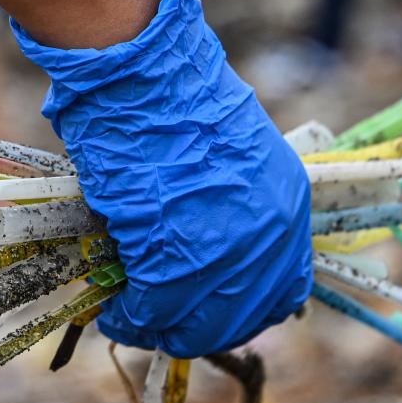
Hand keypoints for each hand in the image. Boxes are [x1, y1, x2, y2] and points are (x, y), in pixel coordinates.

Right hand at [14, 0, 313, 358]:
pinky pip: (153, 309)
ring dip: (157, 327)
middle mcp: (269, 237)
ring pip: (194, 322)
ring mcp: (226, 251)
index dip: (239, 312)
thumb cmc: (174, 100)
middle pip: (237, 318)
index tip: (204, 312)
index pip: (282, 293)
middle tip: (157, 324)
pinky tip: (114, 311)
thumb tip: (202, 255)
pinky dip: (130, 317)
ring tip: (128, 318)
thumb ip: (230, 209)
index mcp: (286, 208)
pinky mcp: (178, 257)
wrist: (146, 74)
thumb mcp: (229, 158)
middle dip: (194, 329)